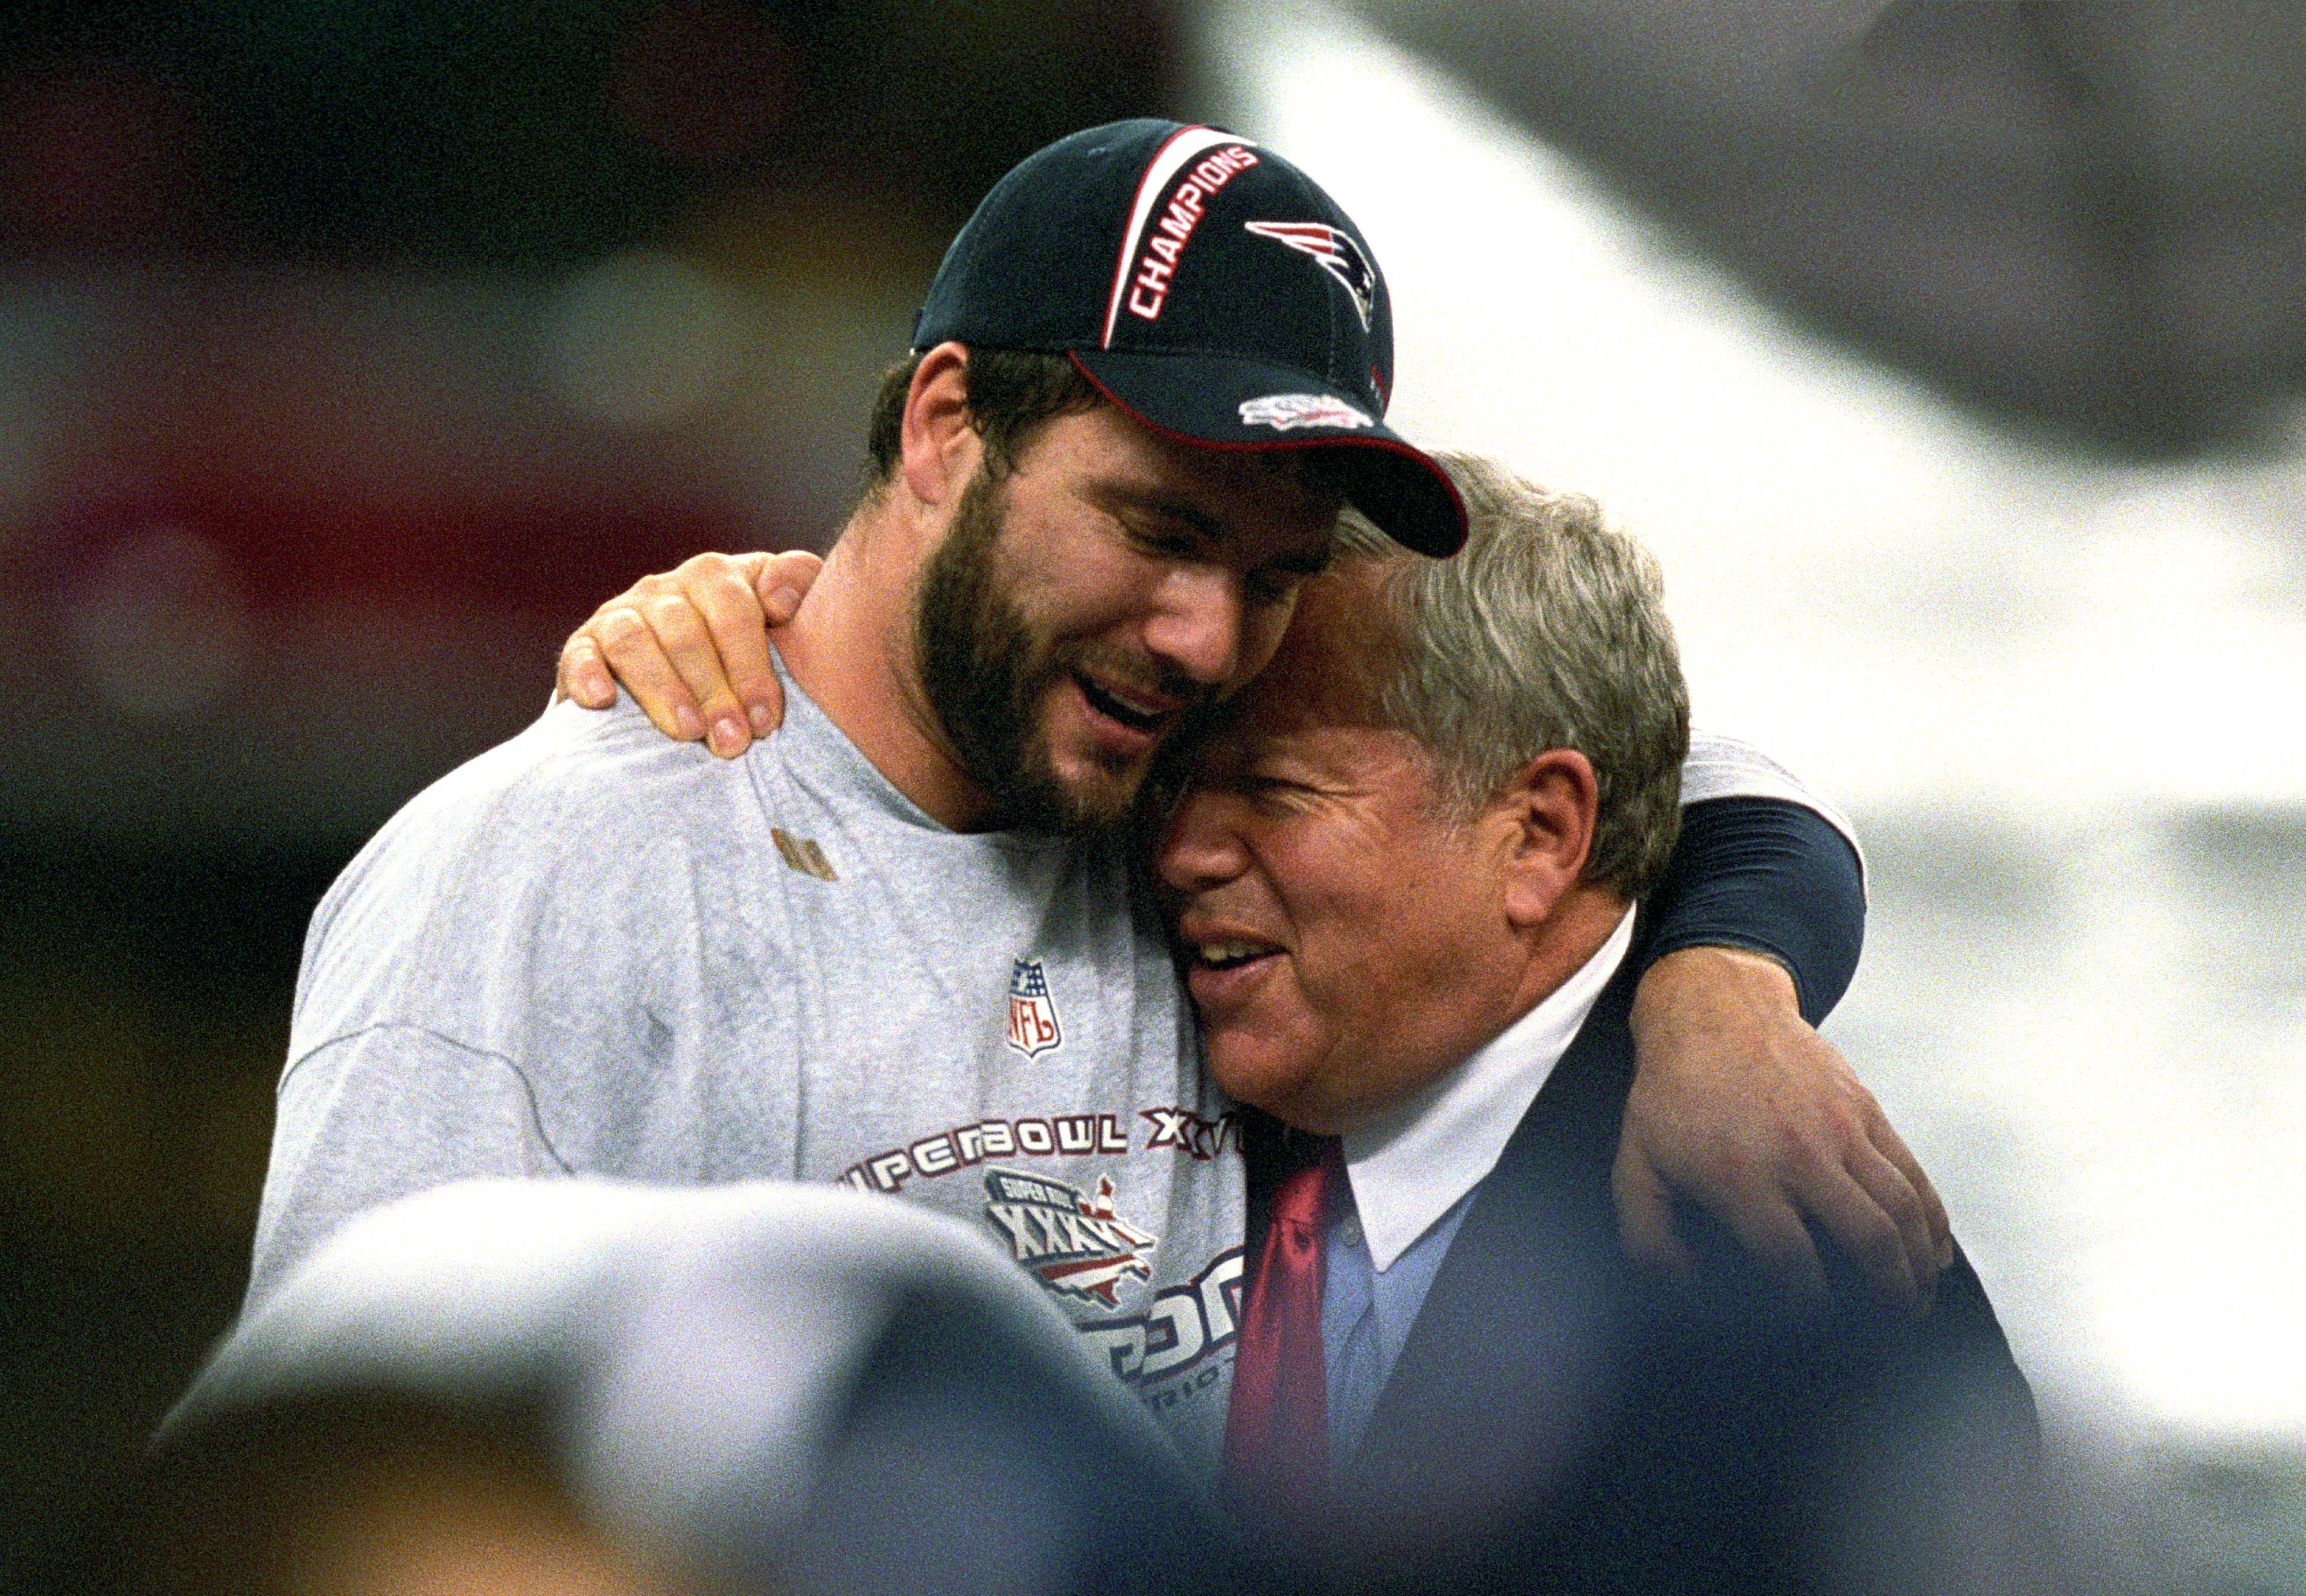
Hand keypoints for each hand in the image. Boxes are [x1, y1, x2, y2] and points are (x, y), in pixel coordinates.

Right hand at [554, 549, 822, 756]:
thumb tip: (783, 598)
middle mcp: (666, 590)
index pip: (735, 608)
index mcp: (717, 579)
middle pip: (686, 631)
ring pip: (635, 640)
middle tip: (733, 741)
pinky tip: (603, 702)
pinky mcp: (584, 646)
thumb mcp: (781, 620)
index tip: (768, 719)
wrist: (677, 689)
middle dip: (714, 690)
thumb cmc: (744, 659)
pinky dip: (588, 675)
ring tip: (688, 732)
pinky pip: (581, 653)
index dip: (752, 665)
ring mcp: (621, 615)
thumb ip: (798, 587)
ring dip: (663, 689)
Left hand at [1614, 945, 1951, 1310]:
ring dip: (1919, 1265)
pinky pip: (1913, 1172)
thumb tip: (1684, 1291)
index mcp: (1742, 1175)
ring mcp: (1841, 1128)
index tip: (1818, 1324)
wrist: (1714, 1010)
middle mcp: (1801, 1154)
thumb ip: (1649, 1238)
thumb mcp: (1637, 1166)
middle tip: (1895, 1328)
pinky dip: (1933, 1218)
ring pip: (1902, 1209)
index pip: (1792, 1261)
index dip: (1811, 1305)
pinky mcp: (1866, 1108)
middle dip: (1889, 1296)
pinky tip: (1936, 1252)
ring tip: (1919, 1301)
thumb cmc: (1672, 1095)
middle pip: (1868, 1240)